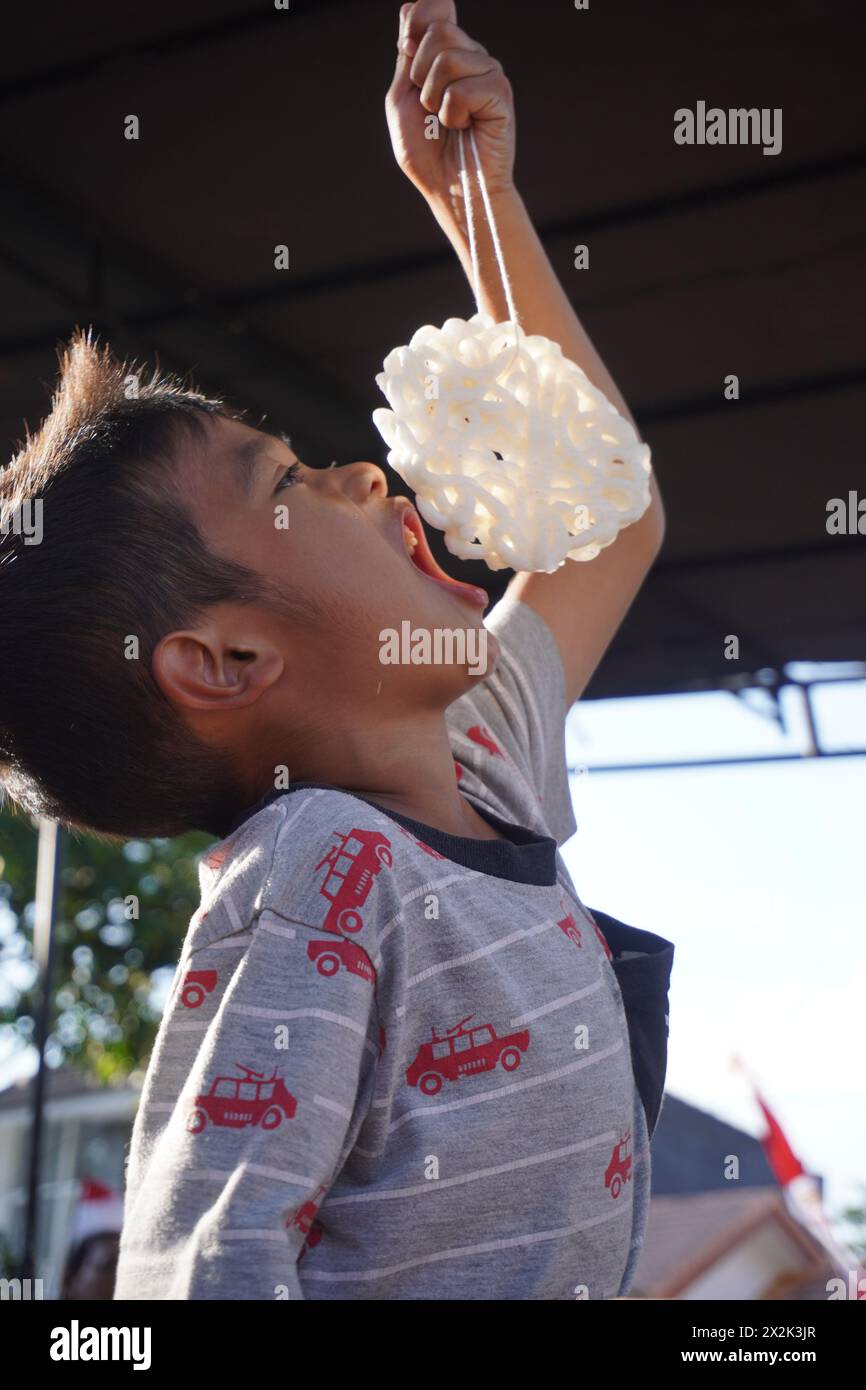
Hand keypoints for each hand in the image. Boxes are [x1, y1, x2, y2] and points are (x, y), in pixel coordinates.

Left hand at [386, 0, 515, 225]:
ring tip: (447, 121)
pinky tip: (464, 127)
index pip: (434, 7)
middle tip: (430, 107)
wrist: (451, 190)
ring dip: (434, 98)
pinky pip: (463, 88)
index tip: (408, 52)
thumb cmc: (427, 152)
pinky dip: (453, 114)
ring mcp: (489, 73)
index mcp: (447, 53)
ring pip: (448, 57)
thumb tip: (410, 6)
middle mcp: (471, 57)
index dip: (416, 21)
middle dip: (421, 75)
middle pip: (438, 31)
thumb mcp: (403, 99)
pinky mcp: (501, 94)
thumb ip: (406, 56)